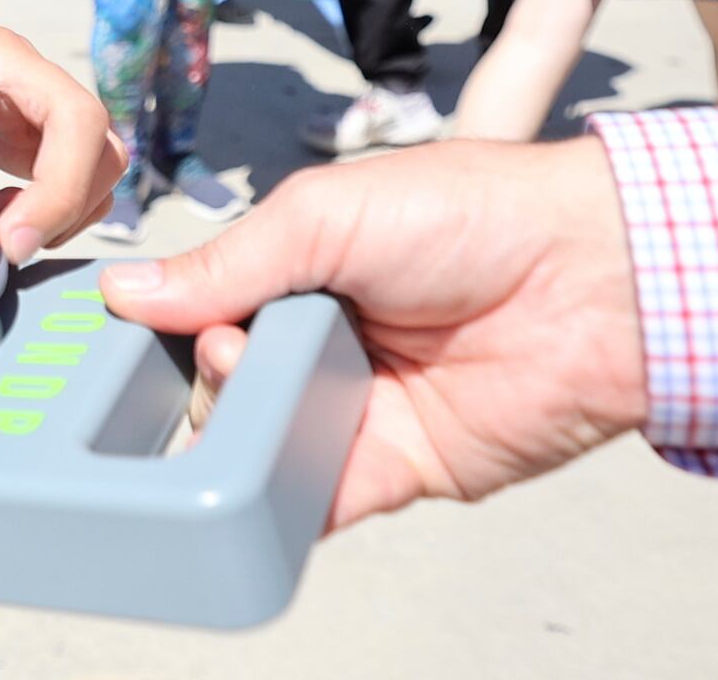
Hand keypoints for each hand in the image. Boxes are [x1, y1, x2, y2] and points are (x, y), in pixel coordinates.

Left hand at [0, 0, 120, 261]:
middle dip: (60, 192)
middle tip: (9, 247)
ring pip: (99, 145)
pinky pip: (89, 165)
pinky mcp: (42, 122)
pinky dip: (71, 206)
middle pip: (78, 117)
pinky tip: (12, 223)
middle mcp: (11, 53)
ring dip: (72, 204)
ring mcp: (35, 87)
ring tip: (8, 238)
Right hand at [100, 137, 646, 530]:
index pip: (206, 305)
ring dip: (238, 429)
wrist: (590, 279)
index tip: (145, 325)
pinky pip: (322, 499)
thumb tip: (126, 292)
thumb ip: (225, 263)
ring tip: (252, 396)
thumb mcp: (322, 217)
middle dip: (209, 371)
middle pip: (224, 379)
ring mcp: (357, 407)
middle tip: (228, 352)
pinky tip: (254, 484)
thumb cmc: (468, 214)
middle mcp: (322, 340)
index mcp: (301, 269)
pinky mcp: (399, 468)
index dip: (174, 319)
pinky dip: (281, 503)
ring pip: (261, 441)